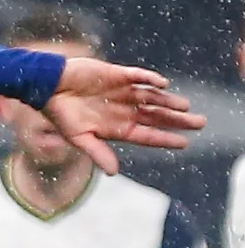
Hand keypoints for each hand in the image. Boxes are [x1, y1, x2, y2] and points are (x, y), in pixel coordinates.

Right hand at [43, 58, 204, 172]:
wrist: (47, 86)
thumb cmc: (60, 114)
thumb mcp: (77, 138)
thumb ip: (97, 152)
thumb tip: (113, 173)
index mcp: (116, 127)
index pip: (147, 135)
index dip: (165, 139)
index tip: (185, 144)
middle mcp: (124, 110)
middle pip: (157, 116)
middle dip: (178, 120)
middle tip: (201, 123)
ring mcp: (123, 92)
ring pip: (153, 97)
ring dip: (170, 102)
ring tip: (187, 106)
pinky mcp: (118, 75)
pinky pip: (139, 77)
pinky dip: (151, 80)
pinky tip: (164, 85)